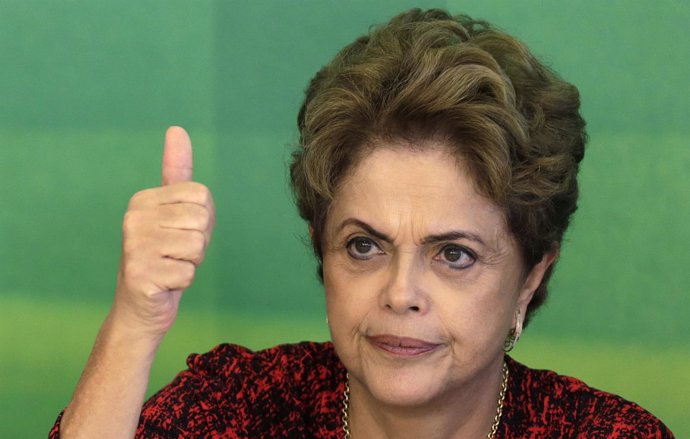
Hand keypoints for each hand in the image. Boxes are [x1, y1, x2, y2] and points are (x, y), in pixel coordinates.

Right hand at [111, 126, 214, 337]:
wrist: (141, 307)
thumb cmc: (165, 257)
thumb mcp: (175, 212)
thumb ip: (176, 173)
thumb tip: (176, 129)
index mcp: (144, 199)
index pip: (202, 196)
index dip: (203, 220)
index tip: (182, 234)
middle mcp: (133, 217)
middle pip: (201, 219)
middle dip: (199, 242)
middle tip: (177, 255)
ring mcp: (134, 246)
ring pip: (197, 245)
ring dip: (191, 262)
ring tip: (170, 266)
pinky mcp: (140, 274)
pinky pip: (188, 271)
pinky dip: (183, 282)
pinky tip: (164, 283)